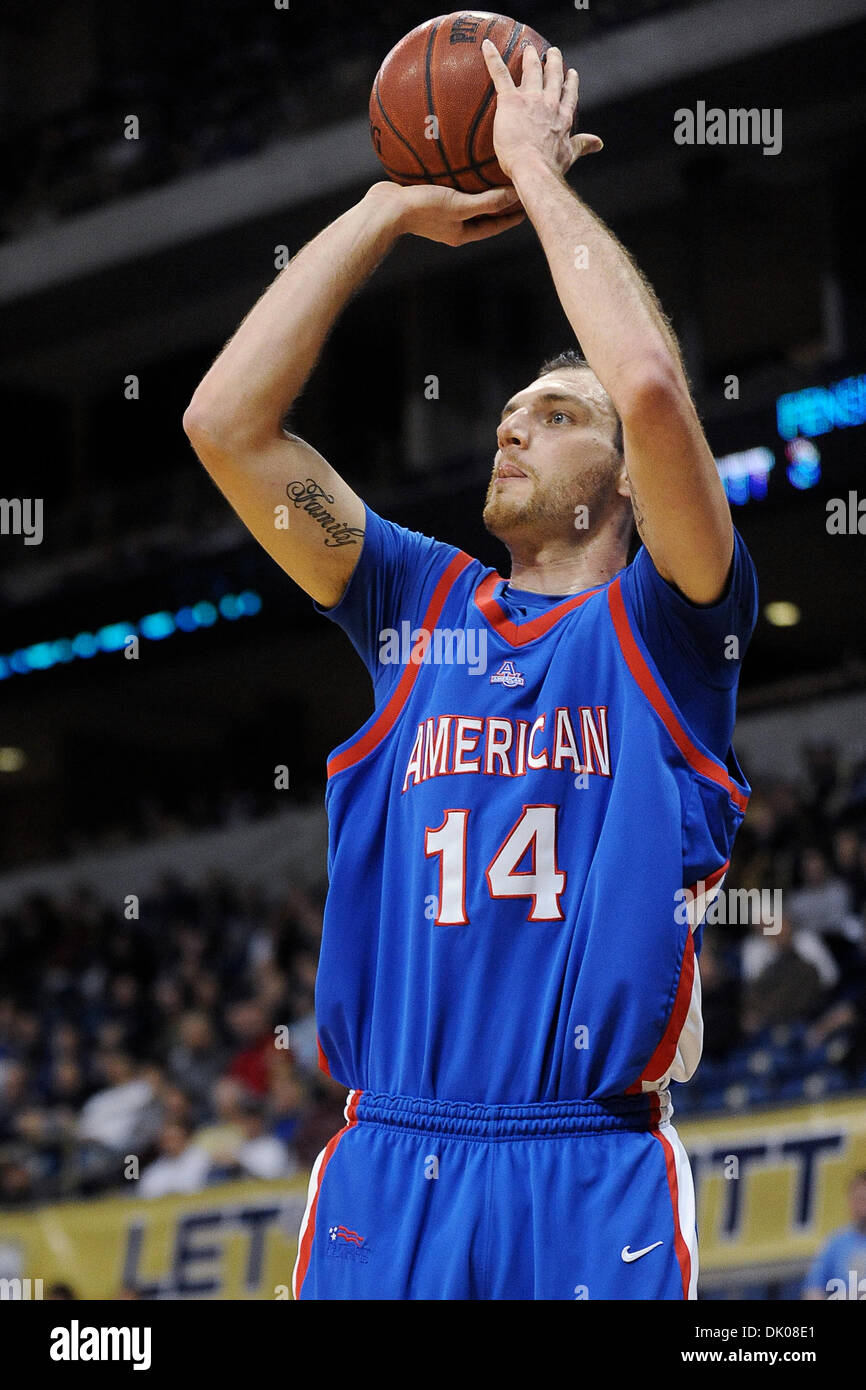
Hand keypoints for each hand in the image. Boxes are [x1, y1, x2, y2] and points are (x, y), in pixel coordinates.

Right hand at [365, 180, 523, 245]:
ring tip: (493, 175)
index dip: (511, 217)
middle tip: (516, 190)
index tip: (527, 206)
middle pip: (482, 214)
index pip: (494, 226)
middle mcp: (452, 226)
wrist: (385, 208)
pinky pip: (450, 189)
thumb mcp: (459, 205)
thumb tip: (514, 195)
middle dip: (498, 203)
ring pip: (466, 201)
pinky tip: (462, 164)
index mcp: (461, 233)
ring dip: (480, 190)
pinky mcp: (427, 199)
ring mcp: (439, 214)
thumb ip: (487, 202)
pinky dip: (460, 179)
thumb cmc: (422, 209)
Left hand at [481, 40, 602, 181]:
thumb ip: (583, 145)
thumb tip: (598, 144)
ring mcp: (531, 98)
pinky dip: (492, 58)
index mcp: (563, 116)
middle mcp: (549, 102)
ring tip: (529, 49)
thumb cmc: (550, 167)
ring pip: (532, 70)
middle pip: (553, 76)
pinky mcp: (511, 100)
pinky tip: (487, 46)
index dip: (570, 82)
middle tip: (552, 52)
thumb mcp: (570, 155)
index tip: (572, 73)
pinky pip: (500, 74)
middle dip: (553, 62)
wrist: (533, 168)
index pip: (568, 95)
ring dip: (530, 57)